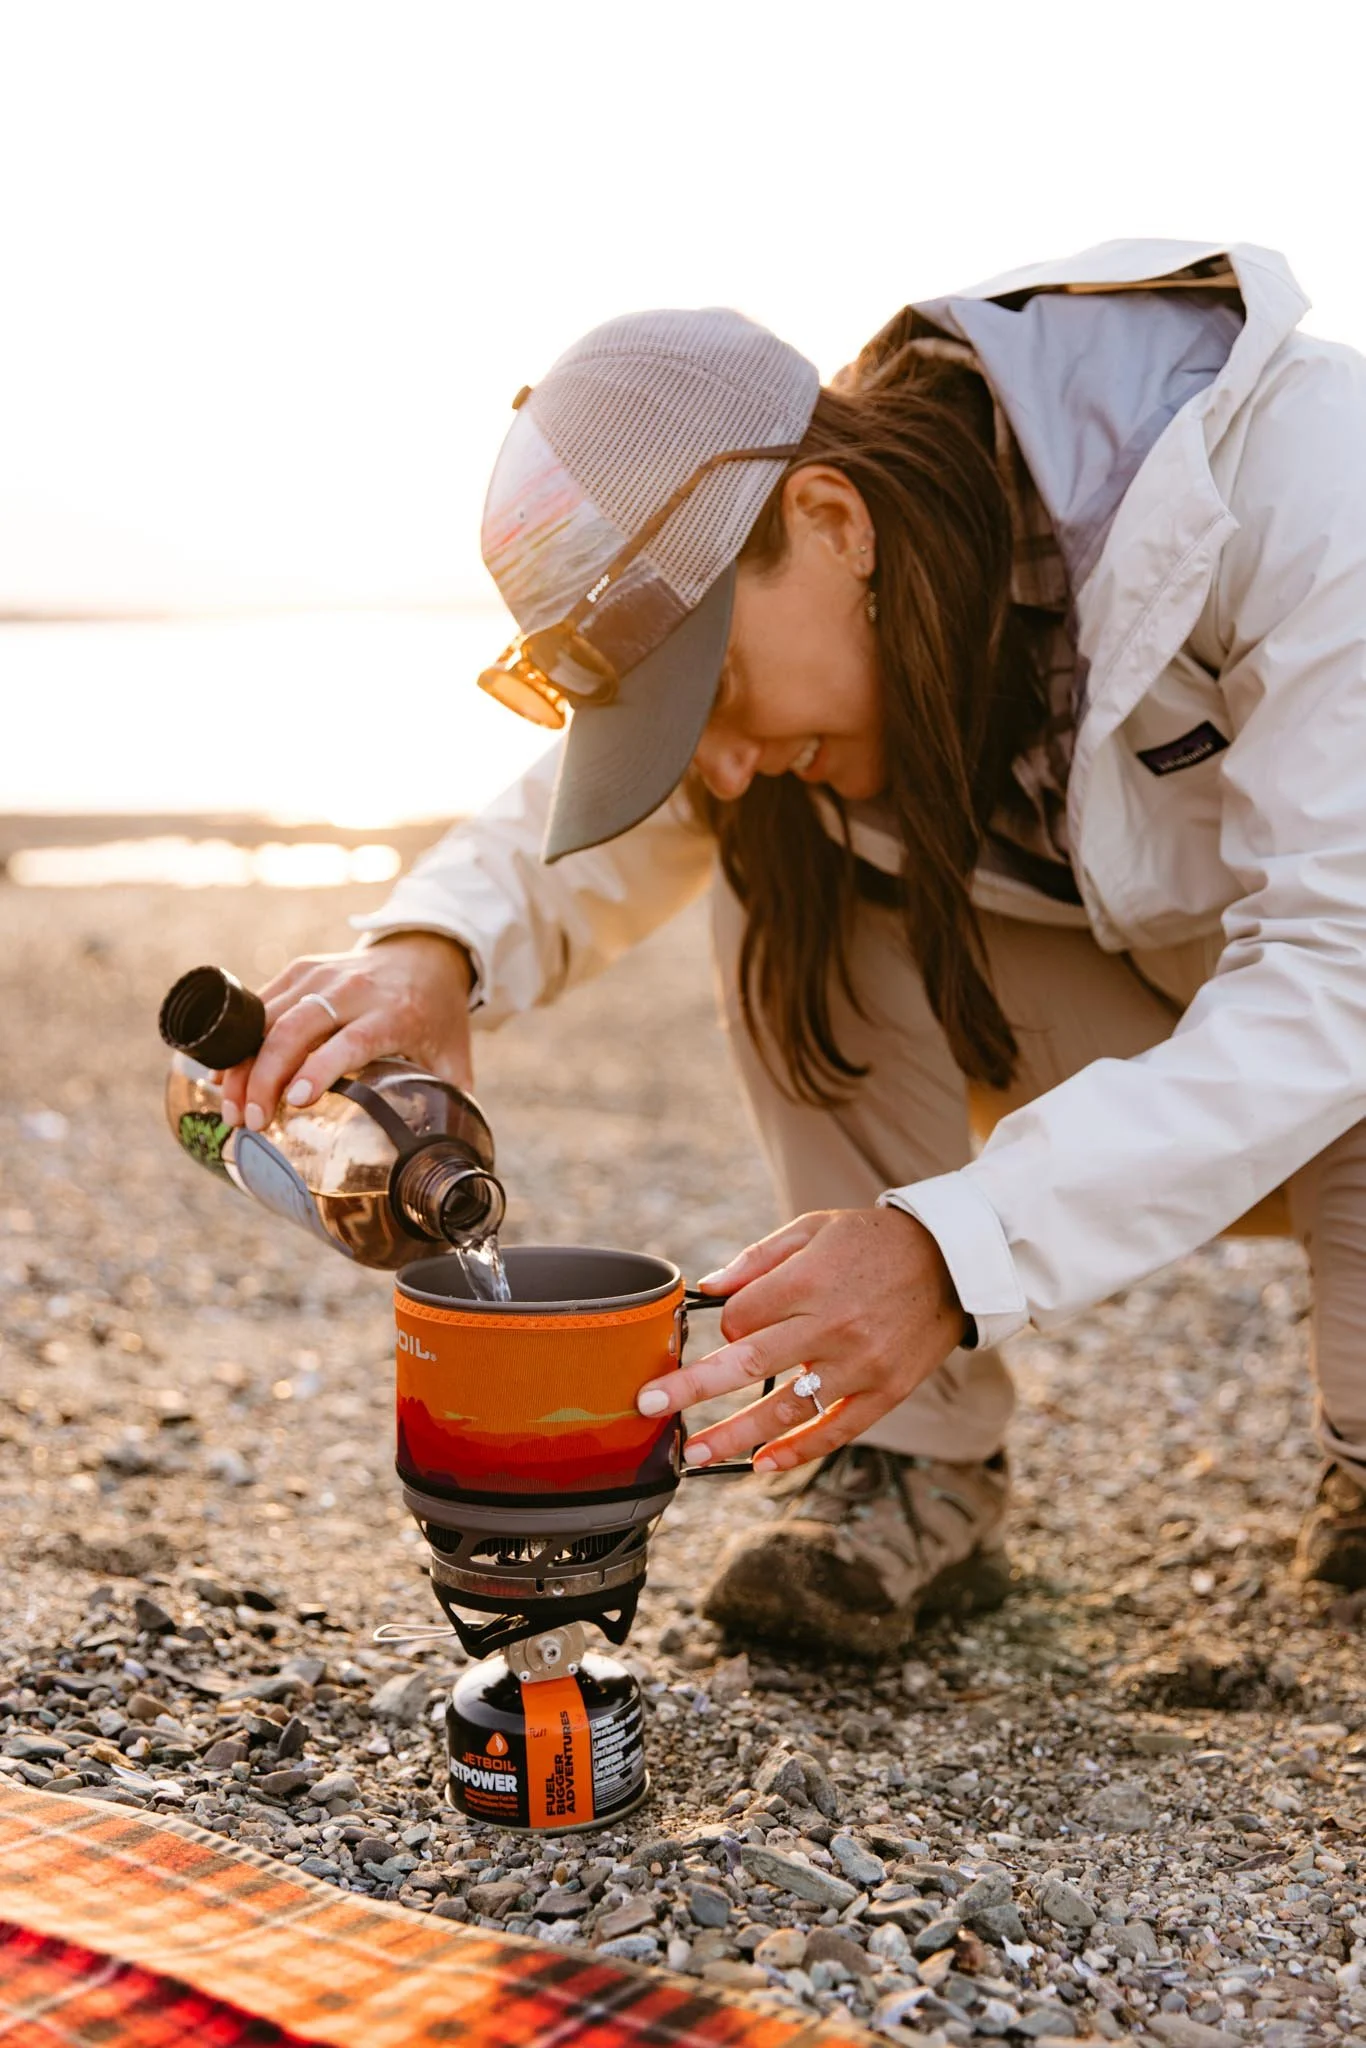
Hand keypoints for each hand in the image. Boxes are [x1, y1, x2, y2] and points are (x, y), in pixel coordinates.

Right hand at [219, 933, 474, 1130]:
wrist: (426, 954)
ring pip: (267, 1018)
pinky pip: (259, 1005)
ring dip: (243, 1065)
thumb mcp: (454, 1057)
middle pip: (295, 1029)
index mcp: (394, 1014)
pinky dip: (239, 1042)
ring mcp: (321, 976)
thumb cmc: (437, 1015)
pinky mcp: (300, 970)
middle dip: (265, 1077)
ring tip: (233, 1111)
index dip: (318, 1069)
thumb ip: (452, 1104)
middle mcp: (353, 991)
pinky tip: (226, 1077)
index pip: (349, 1041)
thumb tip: (450, 1162)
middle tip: (251, 1122)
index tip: (294, 1102)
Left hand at [637, 1207, 966, 1471]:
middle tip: (648, 1407)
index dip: (723, 1327)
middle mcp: (832, 1326)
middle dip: (691, 1389)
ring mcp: (861, 1364)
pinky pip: (836, 1430)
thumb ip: (757, 1260)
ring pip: (785, 1409)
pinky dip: (798, 1452)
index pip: (740, 1319)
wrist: (954, 1261)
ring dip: (734, 1435)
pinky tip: (762, 1465)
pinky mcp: (887, 1391)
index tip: (727, 1328)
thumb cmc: (873, 1242)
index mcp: (809, 1281)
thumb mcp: (814, 1230)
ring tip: (694, 1454)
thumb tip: (707, 1290)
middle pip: (747, 1366)